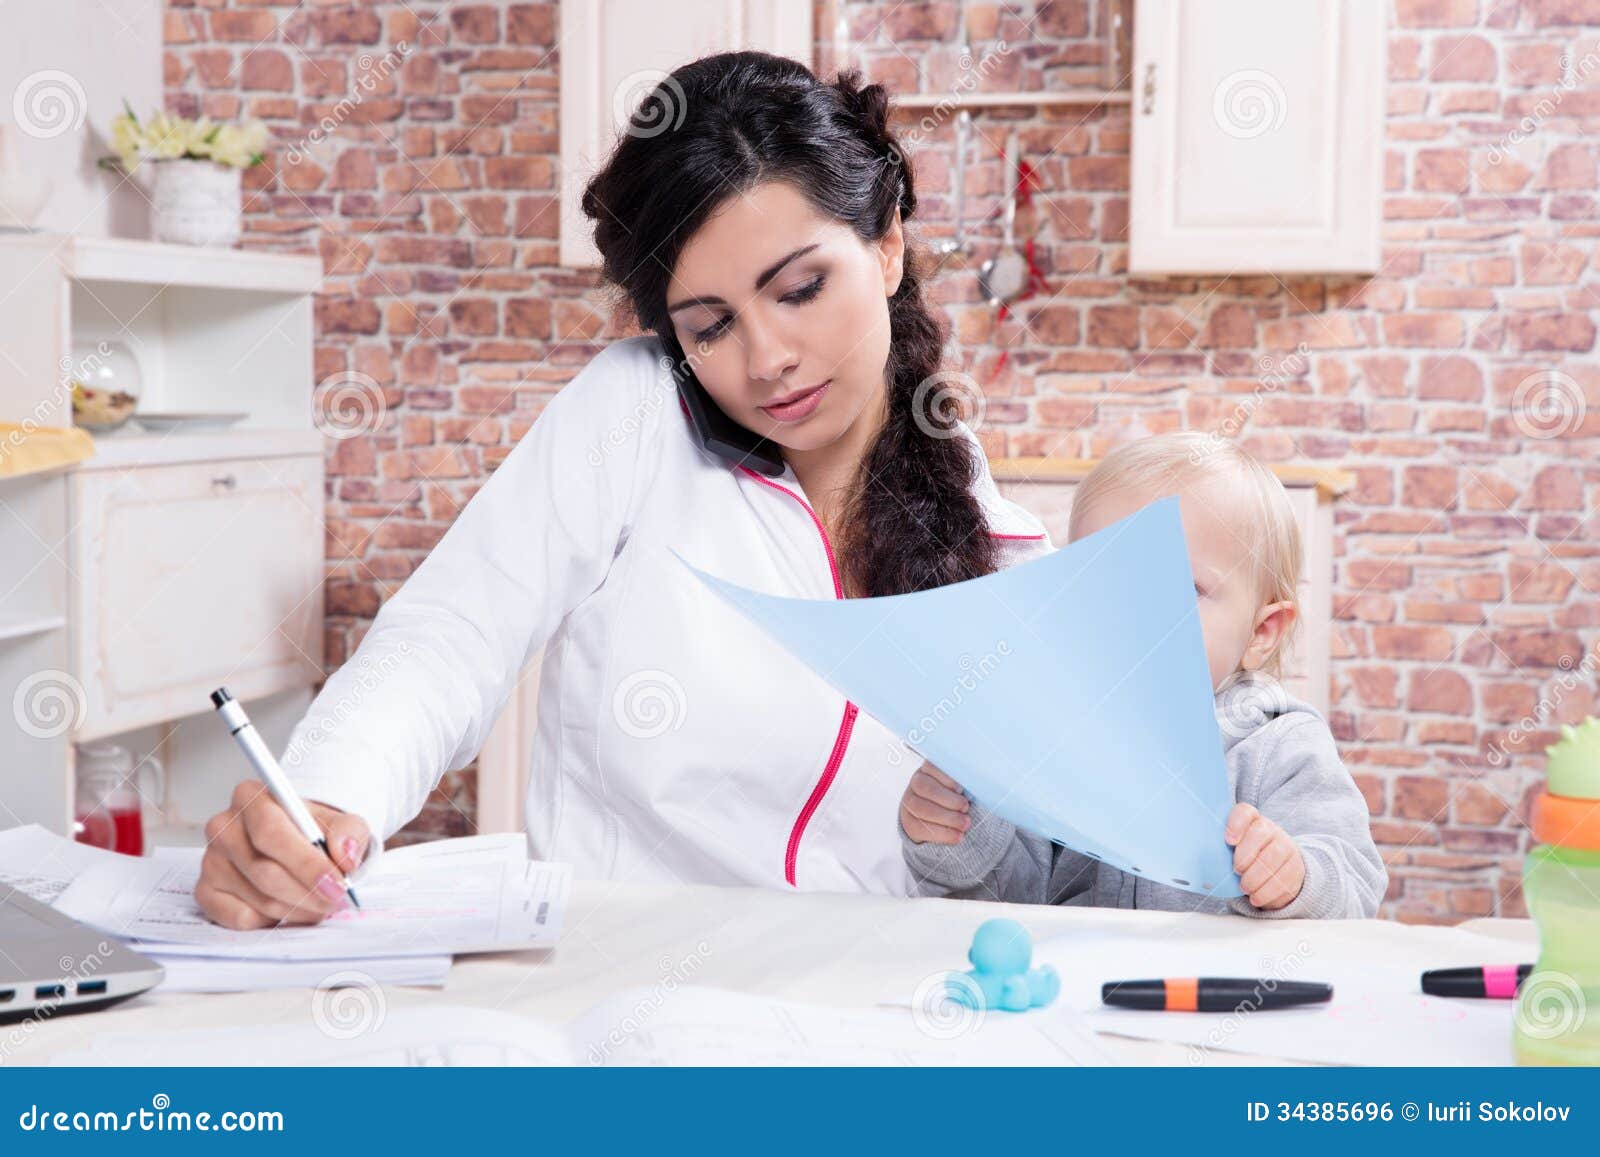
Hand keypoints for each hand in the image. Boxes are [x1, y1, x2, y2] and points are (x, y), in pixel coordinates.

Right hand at [195, 781, 371, 929]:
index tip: (337, 884)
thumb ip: (349, 833)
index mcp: (252, 798)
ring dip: (297, 909)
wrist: (297, 845)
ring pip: (258, 898)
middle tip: (336, 901)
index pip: (272, 832)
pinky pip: (239, 917)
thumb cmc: (314, 831)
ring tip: (320, 904)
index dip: (306, 863)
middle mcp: (223, 826)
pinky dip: (271, 921)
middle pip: (265, 870)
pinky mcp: (205, 891)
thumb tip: (345, 857)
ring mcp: (210, 861)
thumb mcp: (342, 823)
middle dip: (307, 892)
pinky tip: (289, 908)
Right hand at [899, 761, 970, 845]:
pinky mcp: (909, 822)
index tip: (961, 789)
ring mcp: (909, 803)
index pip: (931, 766)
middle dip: (948, 799)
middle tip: (966, 808)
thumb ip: (966, 782)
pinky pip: (920, 828)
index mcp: (929, 769)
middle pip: (925, 788)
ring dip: (947, 818)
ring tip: (965, 824)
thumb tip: (981, 782)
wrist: (942, 820)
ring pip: (921, 809)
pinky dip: (942, 834)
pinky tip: (957, 836)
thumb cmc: (956, 798)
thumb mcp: (961, 786)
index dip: (946, 778)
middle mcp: (916, 783)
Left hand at [1225, 803, 1304, 909]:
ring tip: (1245, 887)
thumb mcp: (1234, 849)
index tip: (1228, 840)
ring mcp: (1286, 847)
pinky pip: (1284, 878)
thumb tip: (1195, 855)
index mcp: (1252, 821)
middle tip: (1237, 871)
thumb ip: (1219, 847)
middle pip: (1261, 833)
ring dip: (1256, 877)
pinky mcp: (1295, 868)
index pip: (1245, 812)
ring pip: (1274, 857)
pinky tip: (1257, 897)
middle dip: (1246, 855)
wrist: (1279, 868)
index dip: (1236, 824)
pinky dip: (1267, 892)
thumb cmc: (1248, 857)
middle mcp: (1271, 830)